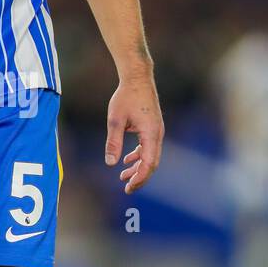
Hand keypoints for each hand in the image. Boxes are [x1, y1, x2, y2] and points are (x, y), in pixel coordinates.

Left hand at [105, 72, 163, 193]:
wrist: (137, 78)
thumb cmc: (126, 96)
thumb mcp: (115, 120)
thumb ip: (113, 142)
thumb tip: (110, 163)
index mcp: (151, 133)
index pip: (149, 163)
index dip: (139, 177)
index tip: (128, 187)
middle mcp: (157, 134)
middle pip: (152, 163)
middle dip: (140, 177)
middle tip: (126, 188)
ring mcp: (156, 131)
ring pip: (150, 156)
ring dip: (138, 167)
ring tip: (123, 176)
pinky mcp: (152, 128)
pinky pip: (148, 147)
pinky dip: (139, 156)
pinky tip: (127, 160)